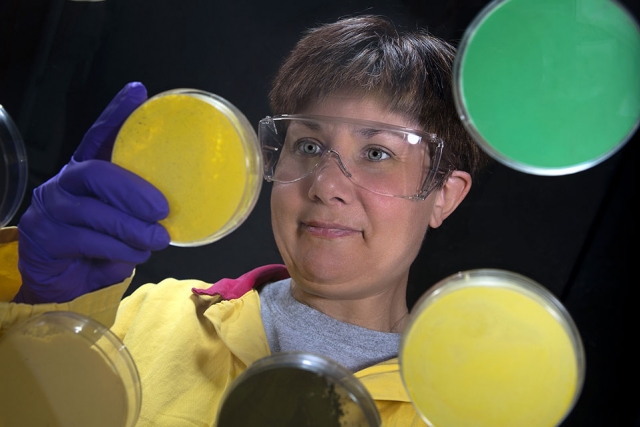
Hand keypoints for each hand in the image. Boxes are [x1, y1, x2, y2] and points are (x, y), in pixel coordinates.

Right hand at [14, 82, 170, 303]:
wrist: (60, 280)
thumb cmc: (99, 244)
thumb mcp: (124, 221)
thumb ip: (142, 208)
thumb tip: (181, 208)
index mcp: (87, 171)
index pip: (99, 136)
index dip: (116, 114)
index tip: (138, 93)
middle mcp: (65, 182)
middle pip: (96, 173)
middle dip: (132, 190)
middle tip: (162, 210)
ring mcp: (50, 208)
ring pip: (93, 212)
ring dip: (130, 229)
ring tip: (156, 240)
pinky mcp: (44, 236)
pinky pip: (86, 241)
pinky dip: (116, 250)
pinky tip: (133, 256)